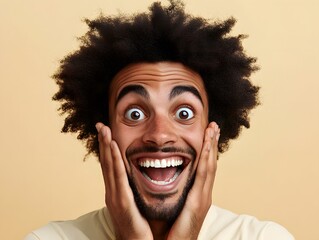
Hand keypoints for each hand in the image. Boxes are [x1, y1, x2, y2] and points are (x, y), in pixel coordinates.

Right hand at [96, 122, 152, 239]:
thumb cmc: (138, 225)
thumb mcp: (134, 203)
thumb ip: (132, 190)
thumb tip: (136, 176)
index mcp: (116, 191)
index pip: (109, 165)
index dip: (107, 148)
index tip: (106, 132)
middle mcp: (112, 191)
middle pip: (106, 162)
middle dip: (103, 143)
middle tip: (100, 124)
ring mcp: (115, 196)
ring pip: (109, 166)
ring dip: (107, 146)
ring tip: (104, 130)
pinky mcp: (122, 202)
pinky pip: (118, 177)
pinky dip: (115, 160)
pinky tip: (113, 148)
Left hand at [167, 122, 218, 239]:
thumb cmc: (173, 230)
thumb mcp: (176, 207)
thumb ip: (176, 194)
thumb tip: (168, 179)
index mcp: (197, 194)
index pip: (203, 167)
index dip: (206, 150)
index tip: (207, 133)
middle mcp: (203, 194)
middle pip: (210, 163)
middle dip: (212, 143)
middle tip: (214, 125)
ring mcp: (203, 198)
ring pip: (209, 166)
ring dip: (211, 147)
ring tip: (212, 129)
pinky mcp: (199, 203)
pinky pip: (203, 177)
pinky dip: (206, 160)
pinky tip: (206, 148)